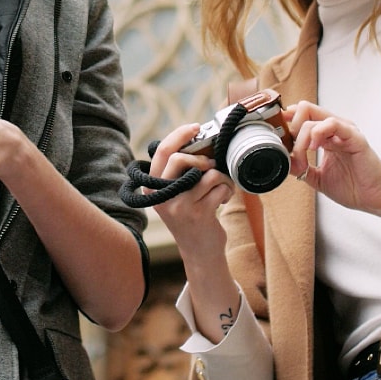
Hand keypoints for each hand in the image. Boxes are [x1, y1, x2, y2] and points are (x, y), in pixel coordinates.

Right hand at [143, 123, 232, 253]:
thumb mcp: (176, 194)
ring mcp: (180, 206)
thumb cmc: (190, 216)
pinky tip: (223, 200)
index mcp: (153, 188)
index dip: (179, 135)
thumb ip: (179, 172)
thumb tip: (198, 141)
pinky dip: (227, 191)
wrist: (199, 251)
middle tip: (211, 166)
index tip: (195, 127)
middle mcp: (162, 197)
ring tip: (221, 188)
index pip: (161, 152)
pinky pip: (219, 188)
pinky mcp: (199, 214)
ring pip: (207, 173)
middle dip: (202, 158)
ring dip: (221, 178)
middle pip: (180, 159)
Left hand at [285, 101, 380, 215]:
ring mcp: (345, 131)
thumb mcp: (317, 178)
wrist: (374, 199)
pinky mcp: (354, 137)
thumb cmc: (353, 187)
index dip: (286, 124)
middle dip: (289, 127)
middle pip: (305, 110)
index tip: (276, 138)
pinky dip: (317, 133)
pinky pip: (333, 123)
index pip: (302, 117)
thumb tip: (283, 161)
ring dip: (300, 136)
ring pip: (313, 116)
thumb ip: (301, 167)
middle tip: (288, 147)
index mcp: (326, 136)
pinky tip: (313, 147)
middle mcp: (335, 130)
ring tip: (301, 154)